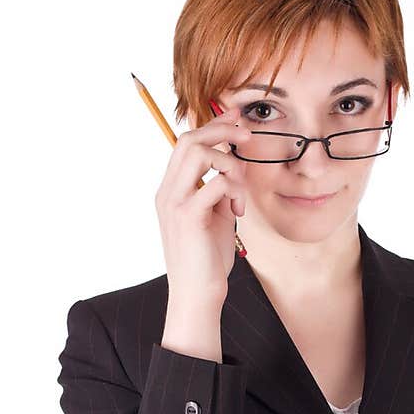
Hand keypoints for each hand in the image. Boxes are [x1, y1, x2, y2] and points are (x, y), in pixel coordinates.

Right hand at [155, 104, 250, 298]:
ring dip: (230, 164)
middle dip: (222, 130)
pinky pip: (215, 183)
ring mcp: (174, 203)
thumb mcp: (217, 218)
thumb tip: (236, 166)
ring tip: (240, 192)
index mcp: (171, 191)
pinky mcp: (188, 216)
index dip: (213, 126)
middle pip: (189, 139)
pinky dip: (234, 190)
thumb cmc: (207, 261)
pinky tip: (239, 211)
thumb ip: (221, 191)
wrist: (197, 295)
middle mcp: (167, 192)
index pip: (186, 143)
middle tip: (246, 137)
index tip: (237, 119)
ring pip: (200, 153)